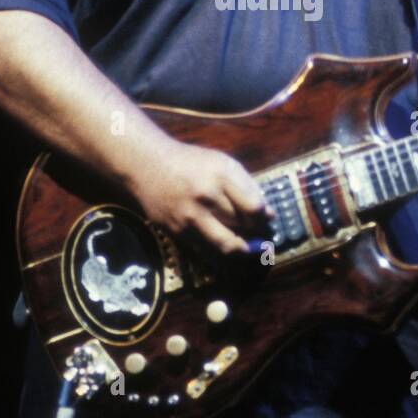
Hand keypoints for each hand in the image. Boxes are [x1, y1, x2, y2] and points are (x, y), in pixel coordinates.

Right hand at [124, 132, 267, 254]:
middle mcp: (206, 197)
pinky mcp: (177, 231)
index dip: (264, 219)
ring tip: (249, 250)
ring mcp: (190, 217)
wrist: (148, 166)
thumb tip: (269, 215)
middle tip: (263, 239)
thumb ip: (247, 186)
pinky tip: (227, 250)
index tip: (267, 221)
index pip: (254, 207)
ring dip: (242, 251)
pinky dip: (220, 254)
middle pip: (242, 227)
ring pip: (225, 245)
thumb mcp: (223, 163)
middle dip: (257, 236)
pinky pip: (205, 251)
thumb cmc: (191, 163)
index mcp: (221, 176)